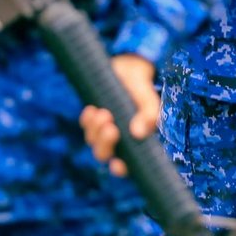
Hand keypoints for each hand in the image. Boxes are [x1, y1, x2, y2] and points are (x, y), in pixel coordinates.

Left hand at [79, 55, 159, 176]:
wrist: (130, 66)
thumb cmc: (142, 87)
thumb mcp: (148, 99)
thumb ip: (149, 115)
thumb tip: (138, 133)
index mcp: (134, 141)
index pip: (126, 164)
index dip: (120, 169)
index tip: (118, 164)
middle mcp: (118, 139)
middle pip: (103, 154)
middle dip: (104, 143)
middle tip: (111, 127)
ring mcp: (103, 129)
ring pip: (92, 140)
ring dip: (95, 130)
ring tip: (103, 113)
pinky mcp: (93, 118)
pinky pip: (86, 125)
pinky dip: (87, 120)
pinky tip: (92, 110)